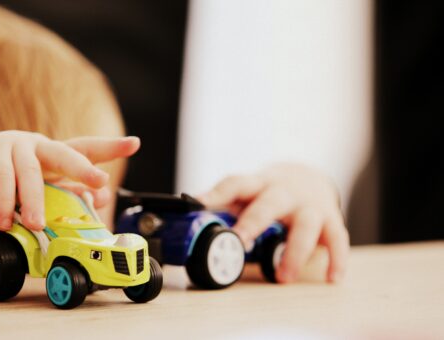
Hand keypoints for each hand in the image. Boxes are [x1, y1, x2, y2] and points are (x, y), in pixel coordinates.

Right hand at [0, 130, 139, 232]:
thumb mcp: (34, 201)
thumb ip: (61, 198)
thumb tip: (96, 200)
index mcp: (51, 156)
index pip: (84, 149)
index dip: (110, 147)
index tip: (135, 143)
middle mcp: (35, 146)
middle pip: (65, 152)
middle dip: (84, 167)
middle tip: (99, 181)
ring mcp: (10, 145)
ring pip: (32, 172)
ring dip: (36, 201)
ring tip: (38, 224)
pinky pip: (1, 178)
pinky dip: (5, 202)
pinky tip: (5, 220)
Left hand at [198, 163, 348, 283]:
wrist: (309, 176)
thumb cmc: (270, 191)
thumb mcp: (249, 193)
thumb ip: (226, 207)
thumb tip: (189, 222)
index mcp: (258, 184)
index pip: (236, 183)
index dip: (217, 193)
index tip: (198, 203)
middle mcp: (284, 191)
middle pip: (270, 202)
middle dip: (255, 221)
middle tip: (240, 241)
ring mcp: (310, 205)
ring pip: (306, 224)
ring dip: (294, 251)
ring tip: (283, 277)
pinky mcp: (331, 219)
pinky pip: (337, 239)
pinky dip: (336, 259)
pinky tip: (331, 278)